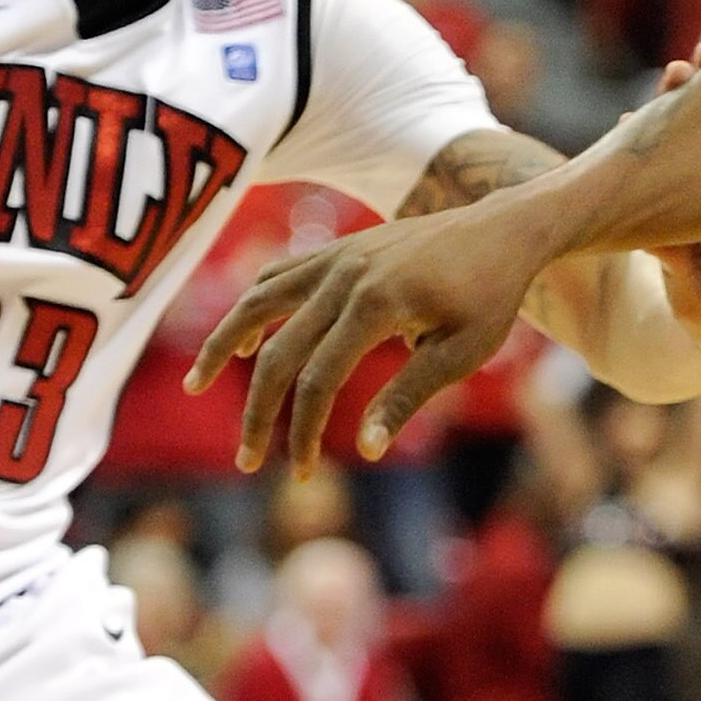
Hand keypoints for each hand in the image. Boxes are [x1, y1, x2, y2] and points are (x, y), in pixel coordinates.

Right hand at [191, 191, 551, 473]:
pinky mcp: (336, 251)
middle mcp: (344, 276)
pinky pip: (277, 276)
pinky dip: (252, 308)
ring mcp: (335, 257)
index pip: (318, 380)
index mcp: (376, 304)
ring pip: (257, 301)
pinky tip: (248, 344)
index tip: (302, 472)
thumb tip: (364, 450)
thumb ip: (408, 397)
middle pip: (279, 352)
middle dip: (258, 412)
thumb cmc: (491, 296)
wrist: (503, 229)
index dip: (303, 431)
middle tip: (247, 462)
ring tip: (196, 385)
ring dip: (223, 345)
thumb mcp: (462, 353)